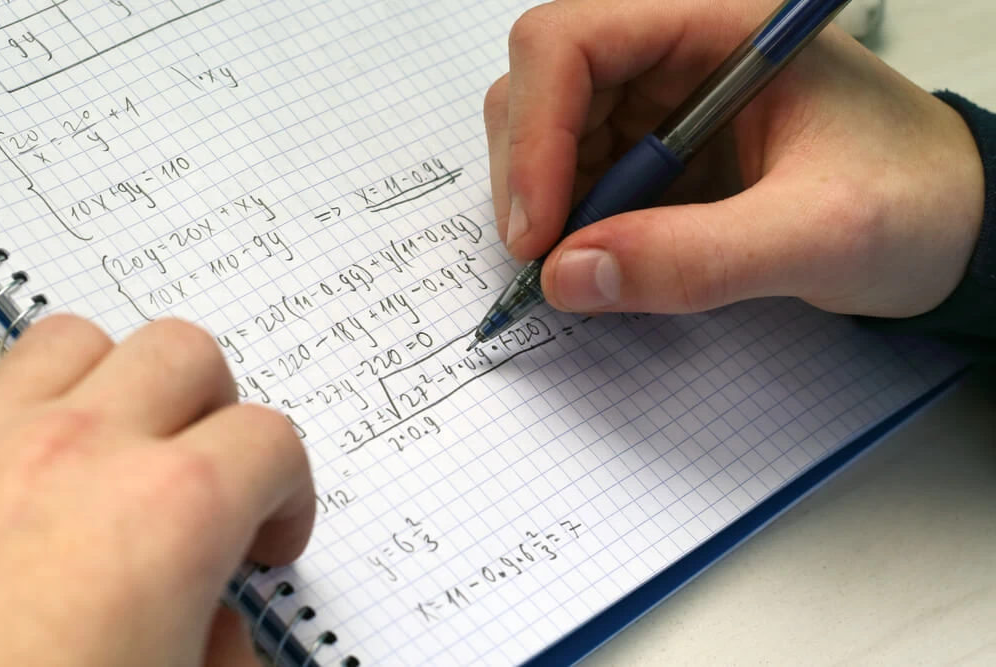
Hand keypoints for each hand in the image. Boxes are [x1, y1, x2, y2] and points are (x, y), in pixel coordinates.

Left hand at [0, 316, 314, 666]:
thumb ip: (217, 657)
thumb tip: (213, 635)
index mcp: (172, 509)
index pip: (271, 442)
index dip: (288, 492)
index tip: (268, 539)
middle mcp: (81, 449)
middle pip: (185, 354)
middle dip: (213, 409)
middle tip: (205, 477)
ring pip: (77, 341)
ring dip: (111, 384)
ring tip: (109, 454)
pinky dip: (16, 411)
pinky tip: (17, 479)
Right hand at [485, 0, 983, 317]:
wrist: (949, 225)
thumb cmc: (912, 203)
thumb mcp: (819, 234)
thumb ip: (697, 258)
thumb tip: (569, 276)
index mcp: (715, 24)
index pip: (572, 43)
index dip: (534, 134)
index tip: (538, 233)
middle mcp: (674, 52)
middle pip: (540, 85)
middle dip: (530, 176)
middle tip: (552, 261)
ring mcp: (660, 102)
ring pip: (546, 135)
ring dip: (548, 207)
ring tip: (590, 267)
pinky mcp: (657, 150)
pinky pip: (578, 178)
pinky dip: (573, 226)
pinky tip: (609, 261)